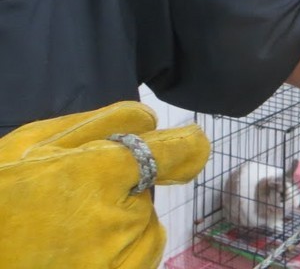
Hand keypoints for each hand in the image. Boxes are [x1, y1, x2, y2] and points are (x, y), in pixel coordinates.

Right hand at [0, 101, 210, 268]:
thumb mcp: (31, 145)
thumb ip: (97, 125)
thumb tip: (150, 119)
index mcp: (94, 175)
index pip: (168, 153)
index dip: (184, 146)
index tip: (194, 143)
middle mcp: (115, 220)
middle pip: (147, 188)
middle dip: (123, 186)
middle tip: (73, 199)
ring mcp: (115, 259)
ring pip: (147, 220)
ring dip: (125, 217)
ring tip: (73, 227)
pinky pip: (147, 252)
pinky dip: (131, 244)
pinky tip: (91, 246)